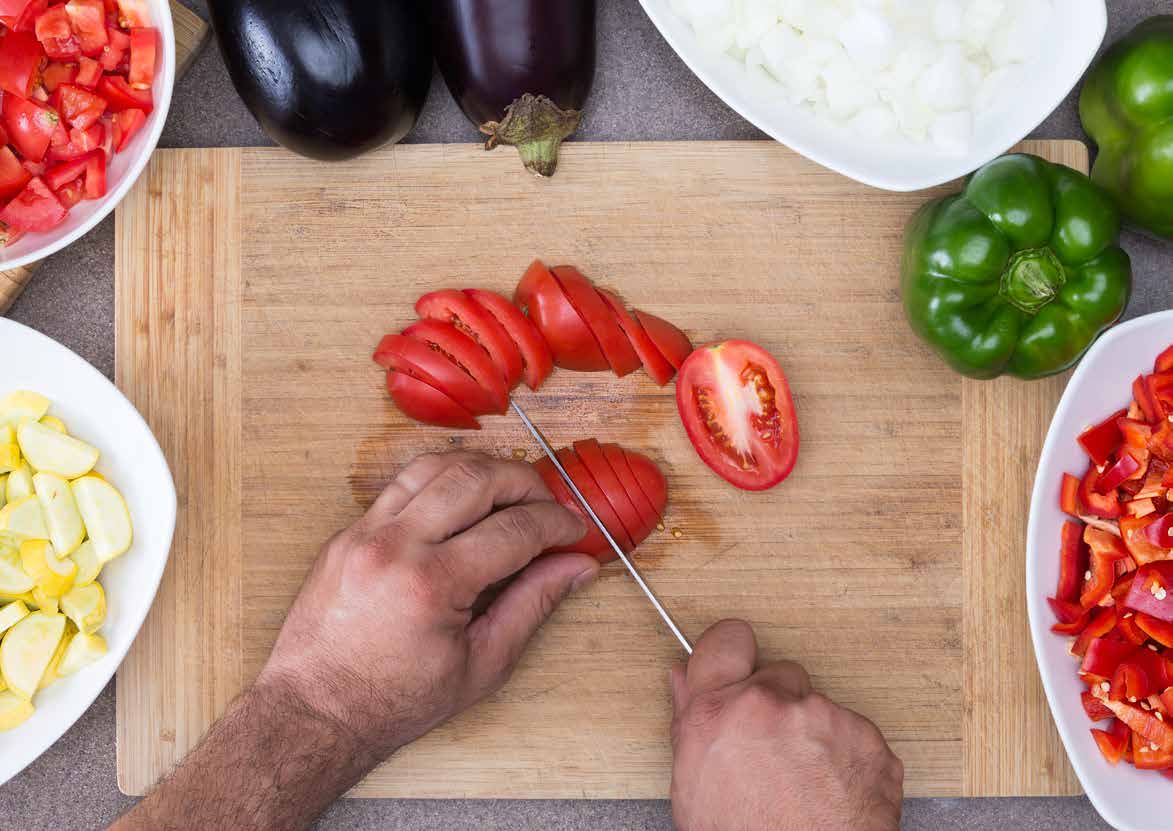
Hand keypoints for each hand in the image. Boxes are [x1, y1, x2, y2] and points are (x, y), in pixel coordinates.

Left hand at [258, 451, 598, 769]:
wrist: (315, 711)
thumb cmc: (396, 700)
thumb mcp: (482, 665)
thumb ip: (533, 605)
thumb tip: (577, 567)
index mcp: (432, 585)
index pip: (514, 529)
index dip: (557, 524)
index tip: (576, 529)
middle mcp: (395, 546)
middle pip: (476, 477)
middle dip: (526, 481)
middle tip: (549, 503)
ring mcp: (364, 533)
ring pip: (434, 465)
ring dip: (482, 469)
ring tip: (510, 493)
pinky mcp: (348, 532)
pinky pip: (401, 484)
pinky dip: (441, 481)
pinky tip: (462, 502)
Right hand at [669, 620, 903, 830]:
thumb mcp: (694, 790)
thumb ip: (690, 723)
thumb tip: (682, 681)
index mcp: (717, 713)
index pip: (724, 642)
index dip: (731, 649)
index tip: (738, 656)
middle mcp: (769, 705)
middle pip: (779, 674)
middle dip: (778, 704)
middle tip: (774, 751)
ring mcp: (822, 718)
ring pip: (818, 708)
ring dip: (813, 735)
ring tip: (804, 784)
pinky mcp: (865, 738)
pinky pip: (853, 734)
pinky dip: (846, 758)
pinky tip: (830, 791)